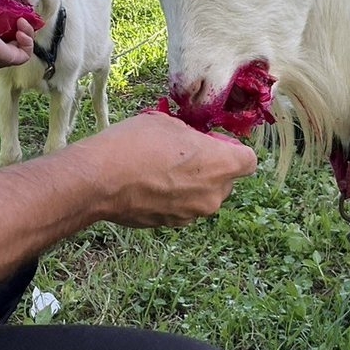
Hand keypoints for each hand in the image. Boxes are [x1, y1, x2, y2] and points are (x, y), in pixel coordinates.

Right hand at [72, 111, 257, 227]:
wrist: (99, 181)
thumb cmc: (136, 144)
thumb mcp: (169, 123)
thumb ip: (192, 135)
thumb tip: (193, 142)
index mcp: (221, 166)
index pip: (249, 160)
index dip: (232, 149)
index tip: (210, 141)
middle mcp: (213, 195)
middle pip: (227, 180)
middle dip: (212, 167)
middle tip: (183, 152)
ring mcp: (192, 214)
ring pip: (203, 196)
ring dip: (192, 184)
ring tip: (161, 168)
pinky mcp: (171, 225)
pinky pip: (183, 208)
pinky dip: (174, 198)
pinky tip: (149, 184)